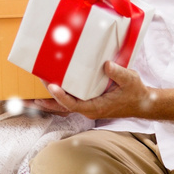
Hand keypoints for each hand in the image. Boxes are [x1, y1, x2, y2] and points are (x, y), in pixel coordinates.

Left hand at [30, 61, 151, 119]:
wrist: (142, 102)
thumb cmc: (135, 92)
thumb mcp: (130, 80)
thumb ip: (118, 73)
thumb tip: (106, 65)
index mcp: (96, 107)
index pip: (74, 105)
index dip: (61, 97)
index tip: (51, 86)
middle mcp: (88, 108)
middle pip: (63, 106)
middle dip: (47, 99)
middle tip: (34, 87)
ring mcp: (87, 105)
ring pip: (63, 104)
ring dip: (48, 98)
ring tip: (32, 91)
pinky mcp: (87, 100)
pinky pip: (69, 99)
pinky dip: (58, 95)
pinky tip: (49, 86)